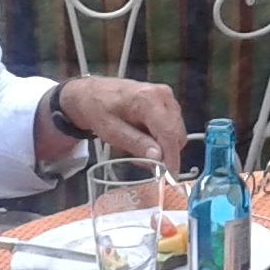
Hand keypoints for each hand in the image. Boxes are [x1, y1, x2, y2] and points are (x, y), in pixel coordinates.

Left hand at [53, 78, 186, 163]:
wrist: (92, 92)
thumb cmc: (97, 109)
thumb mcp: (110, 131)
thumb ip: (135, 143)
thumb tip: (159, 158)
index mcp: (149, 99)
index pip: (169, 133)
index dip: (172, 157)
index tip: (170, 177)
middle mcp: (164, 95)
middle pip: (177, 134)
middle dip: (165, 152)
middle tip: (142, 160)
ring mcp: (167, 96)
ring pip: (177, 131)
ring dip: (163, 145)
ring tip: (138, 146)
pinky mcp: (167, 100)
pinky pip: (172, 125)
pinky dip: (161, 136)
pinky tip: (143, 136)